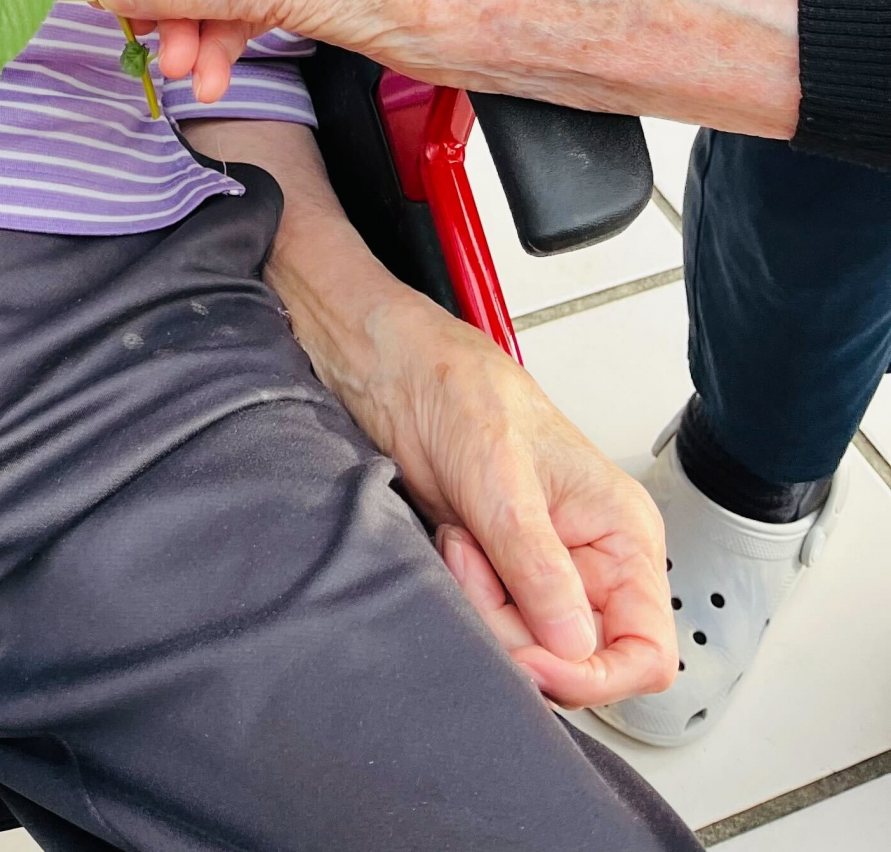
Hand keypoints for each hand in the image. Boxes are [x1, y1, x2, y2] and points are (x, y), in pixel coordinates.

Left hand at [350, 294, 676, 708]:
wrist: (402, 374)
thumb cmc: (464, 394)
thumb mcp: (501, 481)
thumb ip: (539, 566)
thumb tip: (575, 645)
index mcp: (623, 534)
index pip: (647, 651)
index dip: (595, 673)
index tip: (535, 657)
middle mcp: (595, 562)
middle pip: (580, 661)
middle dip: (521, 632)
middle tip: (478, 568)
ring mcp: (548, 573)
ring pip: (532, 649)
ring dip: (487, 610)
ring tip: (465, 543)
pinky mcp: (504, 576)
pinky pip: (494, 626)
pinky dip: (469, 601)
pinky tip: (457, 548)